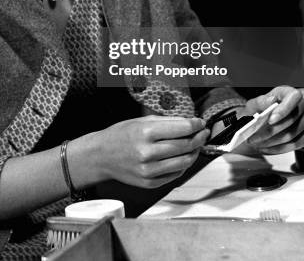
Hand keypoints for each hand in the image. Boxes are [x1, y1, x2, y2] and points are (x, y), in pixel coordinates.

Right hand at [93, 116, 208, 188]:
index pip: (182, 129)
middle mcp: (148, 152)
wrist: (101, 156)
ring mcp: (149, 170)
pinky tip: (182, 157)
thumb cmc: (120, 135)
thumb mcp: (141, 121)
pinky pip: (175, 174)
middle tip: (203, 133)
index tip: (201, 122)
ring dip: (195, 152)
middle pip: (186, 146)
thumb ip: (166, 122)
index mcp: (146, 132)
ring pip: (184, 162)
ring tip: (195, 145)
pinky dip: (183, 165)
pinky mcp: (149, 183)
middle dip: (199, 138)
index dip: (196, 125)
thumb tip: (190, 123)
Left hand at [240, 86, 303, 153]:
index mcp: (287, 93)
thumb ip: (260, 102)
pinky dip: (281, 148)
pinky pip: (298, 143)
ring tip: (258, 143)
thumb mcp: (252, 105)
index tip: (271, 120)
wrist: (256, 126)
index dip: (284, 109)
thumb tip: (271, 100)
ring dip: (274, 140)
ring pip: (293, 133)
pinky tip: (267, 147)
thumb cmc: (256, 112)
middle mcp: (299, 105)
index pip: (294, 96)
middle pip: (293, 118)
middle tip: (256, 136)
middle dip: (273, 130)